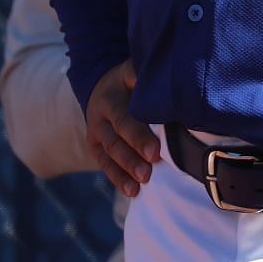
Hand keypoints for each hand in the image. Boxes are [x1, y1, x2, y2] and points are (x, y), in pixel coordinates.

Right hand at [86, 61, 158, 197]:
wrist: (101, 86)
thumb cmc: (130, 78)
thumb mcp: (133, 69)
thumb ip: (144, 74)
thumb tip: (168, 76)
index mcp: (110, 98)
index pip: (124, 120)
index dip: (139, 136)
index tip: (155, 152)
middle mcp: (99, 119)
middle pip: (114, 142)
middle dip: (132, 159)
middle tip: (149, 173)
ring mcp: (95, 135)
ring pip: (108, 156)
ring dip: (124, 173)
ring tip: (140, 186)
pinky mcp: (96, 147)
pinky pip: (105, 165)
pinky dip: (118, 179)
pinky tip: (132, 192)